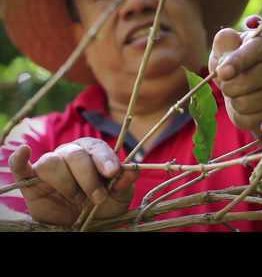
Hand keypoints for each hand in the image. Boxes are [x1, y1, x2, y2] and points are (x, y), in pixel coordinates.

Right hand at [8, 138, 138, 225]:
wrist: (86, 223)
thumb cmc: (104, 204)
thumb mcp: (120, 195)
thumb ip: (125, 182)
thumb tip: (133, 171)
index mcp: (92, 152)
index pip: (97, 148)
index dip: (104, 159)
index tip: (112, 173)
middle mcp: (70, 154)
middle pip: (75, 155)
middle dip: (88, 178)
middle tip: (97, 198)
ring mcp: (50, 166)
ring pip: (51, 162)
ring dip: (66, 183)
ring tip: (77, 200)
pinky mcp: (31, 182)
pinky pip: (20, 166)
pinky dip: (19, 159)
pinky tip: (24, 152)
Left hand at [209, 27, 261, 134]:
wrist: (251, 84)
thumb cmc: (236, 62)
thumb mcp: (226, 47)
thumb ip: (224, 42)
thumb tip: (228, 47)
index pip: (254, 50)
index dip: (236, 62)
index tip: (222, 73)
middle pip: (248, 81)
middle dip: (228, 86)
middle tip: (226, 84)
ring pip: (246, 103)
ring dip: (233, 101)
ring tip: (237, 94)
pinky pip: (250, 120)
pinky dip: (240, 116)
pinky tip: (244, 107)